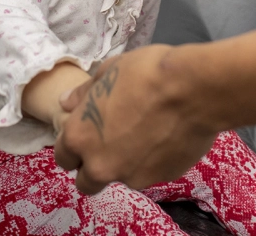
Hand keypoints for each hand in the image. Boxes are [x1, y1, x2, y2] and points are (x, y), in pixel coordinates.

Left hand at [53, 45, 218, 193]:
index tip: (88, 135)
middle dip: (94, 167)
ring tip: (148, 133)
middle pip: (86, 182)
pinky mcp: (161, 178)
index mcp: (80, 138)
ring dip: (127, 163)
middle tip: (112, 143)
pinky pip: (151, 172)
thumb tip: (66, 103)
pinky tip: (168, 136)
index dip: (74, 147)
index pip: (63, 157)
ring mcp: (132, 176)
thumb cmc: (144, 73)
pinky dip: (154, 160)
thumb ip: (83, 94)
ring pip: (121, 177)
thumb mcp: (108, 72)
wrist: (192, 89)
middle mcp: (101, 164)